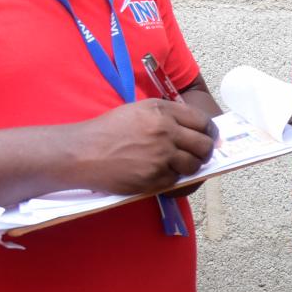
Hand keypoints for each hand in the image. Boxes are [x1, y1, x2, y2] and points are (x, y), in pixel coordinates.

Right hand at [70, 100, 216, 195]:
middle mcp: (165, 131)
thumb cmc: (107, 131)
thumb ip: (167, 116)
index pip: (202, 122)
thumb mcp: (138, 110)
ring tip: (175, 165)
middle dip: (205, 153)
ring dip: (188, 167)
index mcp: (161, 111)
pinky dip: (169, 179)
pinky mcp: (154, 177)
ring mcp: (161, 156)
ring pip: (193, 165)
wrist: (81, 153)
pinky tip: (155, 173)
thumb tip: (194, 131)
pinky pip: (175, 180)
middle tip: (199, 156)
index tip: (208, 138)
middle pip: (204, 145)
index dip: (209, 132)